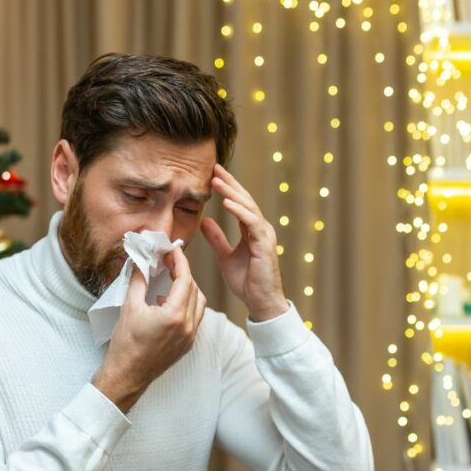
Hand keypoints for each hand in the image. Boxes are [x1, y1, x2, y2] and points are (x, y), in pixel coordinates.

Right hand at [92, 246, 206, 412]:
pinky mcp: (187, 345)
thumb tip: (140, 263)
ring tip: (170, 281)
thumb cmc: (126, 345)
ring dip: (187, 289)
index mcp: (175, 315)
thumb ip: (138, 281)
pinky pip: (194, 318)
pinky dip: (186, 305)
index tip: (173, 251)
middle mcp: (188, 326)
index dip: (180, 261)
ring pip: (199, 303)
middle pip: (194, 289)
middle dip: (183, 273)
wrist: (127, 375)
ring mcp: (189, 337)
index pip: (185, 279)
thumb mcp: (129, 307)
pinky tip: (167, 303)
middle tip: (168, 263)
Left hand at [199, 163, 288, 321]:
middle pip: (244, 199)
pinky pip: (252, 223)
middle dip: (229, 183)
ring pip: (248, 207)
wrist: (261, 302)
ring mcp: (264, 235)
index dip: (227, 188)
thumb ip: (216, 238)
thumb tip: (205, 221)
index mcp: (251, 230)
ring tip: (217, 181)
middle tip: (215, 168)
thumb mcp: (225, 256)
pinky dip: (240, 211)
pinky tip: (227, 202)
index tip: (212, 175)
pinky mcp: (265, 244)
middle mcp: (260, 229)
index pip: (239, 203)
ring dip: (232, 192)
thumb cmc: (247, 281)